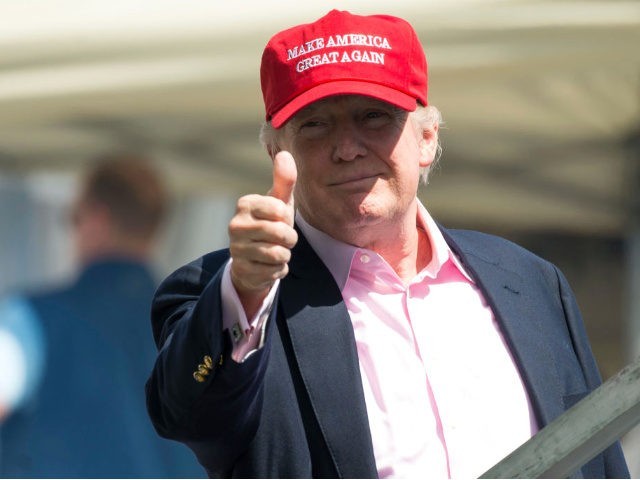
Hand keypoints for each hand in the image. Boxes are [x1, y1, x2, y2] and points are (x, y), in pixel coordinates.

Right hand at [228, 151, 297, 316]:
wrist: (253, 258)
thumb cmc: (271, 223)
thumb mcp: (280, 202)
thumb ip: (284, 180)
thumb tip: (285, 154)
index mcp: (244, 204)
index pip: (280, 210)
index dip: (287, 217)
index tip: (280, 219)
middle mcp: (235, 225)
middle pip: (281, 233)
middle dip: (290, 239)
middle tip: (283, 239)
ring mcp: (236, 249)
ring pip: (279, 254)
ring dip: (285, 255)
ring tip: (275, 251)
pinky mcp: (242, 270)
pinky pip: (275, 272)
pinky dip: (278, 270)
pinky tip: (268, 265)